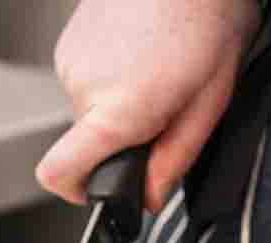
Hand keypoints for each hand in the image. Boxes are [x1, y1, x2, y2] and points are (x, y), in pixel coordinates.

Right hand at [36, 0, 260, 212]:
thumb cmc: (207, 15)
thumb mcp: (211, 98)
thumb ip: (176, 156)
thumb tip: (150, 196)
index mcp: (118, 111)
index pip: (59, 173)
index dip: (77, 192)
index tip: (101, 189)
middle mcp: (84, 88)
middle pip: (89, 141)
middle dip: (124, 134)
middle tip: (164, 104)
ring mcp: (71, 61)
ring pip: (91, 108)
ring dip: (120, 100)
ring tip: (156, 68)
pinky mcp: (69, 41)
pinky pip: (87, 78)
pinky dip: (112, 74)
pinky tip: (141, 51)